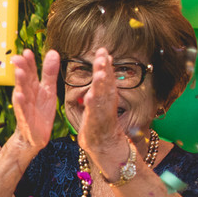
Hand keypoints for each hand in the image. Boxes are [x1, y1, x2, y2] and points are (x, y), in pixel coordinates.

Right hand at [8, 49, 57, 155]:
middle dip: (21, 69)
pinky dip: (21, 103)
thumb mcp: (49, 90)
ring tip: (19, 72)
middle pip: (24, 79)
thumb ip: (49, 72)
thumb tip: (53, 52)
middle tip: (18, 58)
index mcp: (32, 86)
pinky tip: (19, 95)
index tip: (27, 51)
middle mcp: (26, 94)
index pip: (30, 71)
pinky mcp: (25, 118)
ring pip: (21, 92)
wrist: (36, 136)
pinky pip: (22, 109)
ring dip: (19, 83)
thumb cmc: (41, 110)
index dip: (29, 62)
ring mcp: (24, 106)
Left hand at [78, 48, 129, 162]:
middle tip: (103, 54)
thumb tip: (102, 70)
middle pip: (106, 83)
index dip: (105, 64)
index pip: (107, 77)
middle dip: (104, 68)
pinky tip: (90, 96)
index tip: (103, 50)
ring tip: (100, 72)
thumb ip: (102, 87)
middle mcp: (107, 102)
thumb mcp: (101, 101)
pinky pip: (95, 113)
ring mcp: (103, 113)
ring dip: (101, 84)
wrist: (104, 146)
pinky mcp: (96, 123)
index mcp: (106, 96)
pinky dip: (93, 104)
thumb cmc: (100, 122)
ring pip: (102, 96)